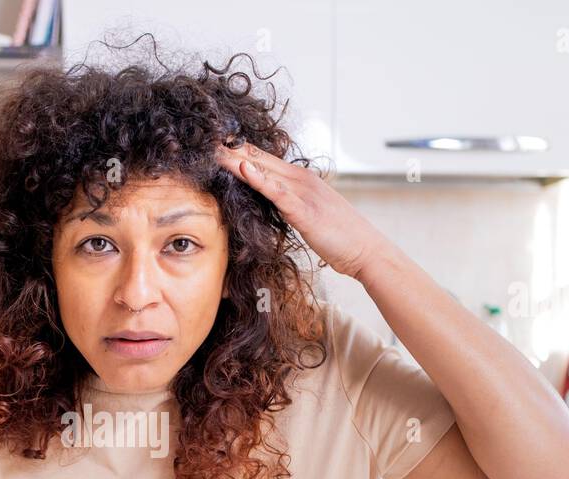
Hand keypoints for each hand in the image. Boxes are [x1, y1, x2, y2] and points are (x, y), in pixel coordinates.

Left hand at [214, 142, 389, 280]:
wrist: (365, 250)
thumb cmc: (339, 236)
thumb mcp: (309, 215)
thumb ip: (291, 205)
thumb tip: (273, 203)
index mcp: (301, 180)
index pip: (264, 160)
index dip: (239, 151)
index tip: (215, 144)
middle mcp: (301, 179)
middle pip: (259, 158)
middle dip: (231, 149)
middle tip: (203, 138)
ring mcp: (304, 192)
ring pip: (264, 169)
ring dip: (237, 158)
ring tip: (213, 148)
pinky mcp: (304, 210)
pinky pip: (277, 192)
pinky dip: (259, 179)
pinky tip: (242, 168)